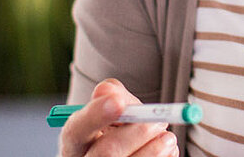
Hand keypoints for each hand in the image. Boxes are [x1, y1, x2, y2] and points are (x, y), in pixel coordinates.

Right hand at [59, 79, 177, 156]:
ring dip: (157, 149)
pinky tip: (165, 151)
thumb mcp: (112, 108)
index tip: (117, 102)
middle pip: (107, 153)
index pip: (76, 130)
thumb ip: (112, 95)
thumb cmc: (119, 129)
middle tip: (159, 122)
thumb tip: (107, 92)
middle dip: (138, 133)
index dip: (95, 116)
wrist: (132, 151)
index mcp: (76, 142)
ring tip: (167, 138)